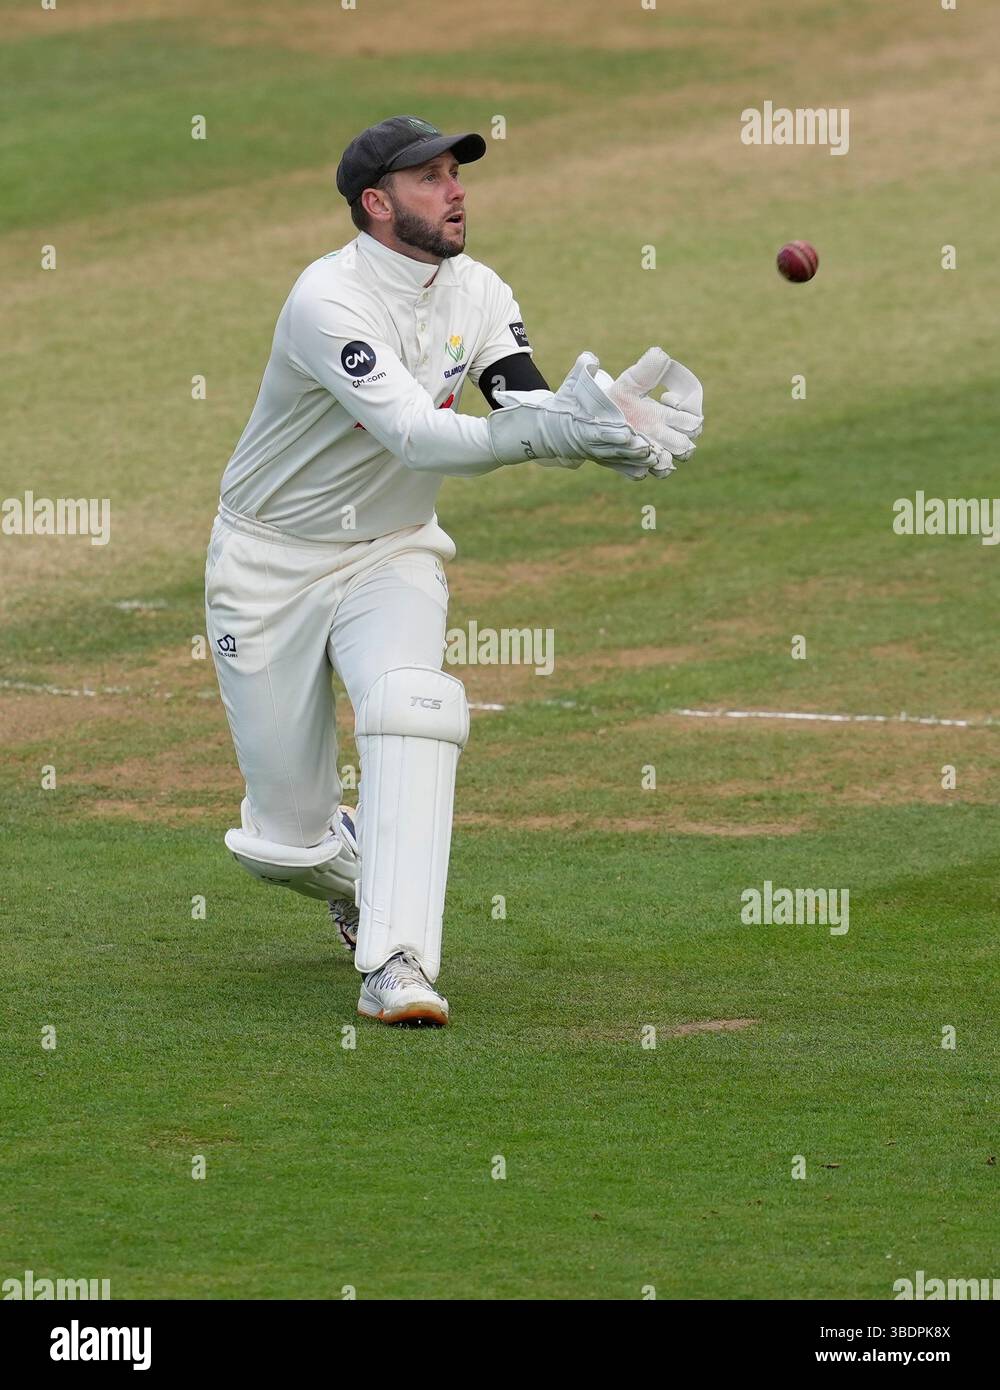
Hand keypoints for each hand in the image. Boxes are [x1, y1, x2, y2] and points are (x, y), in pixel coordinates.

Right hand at [487, 354, 665, 473]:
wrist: (551, 431)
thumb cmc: (564, 406)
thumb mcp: (570, 387)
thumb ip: (580, 371)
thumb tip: (589, 358)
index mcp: (583, 426)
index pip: (598, 431)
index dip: (612, 433)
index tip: (627, 432)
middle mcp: (592, 443)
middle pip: (614, 449)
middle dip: (630, 450)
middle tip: (649, 448)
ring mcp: (599, 454)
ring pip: (621, 459)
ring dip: (638, 460)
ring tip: (657, 459)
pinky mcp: (606, 459)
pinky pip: (622, 466)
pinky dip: (636, 468)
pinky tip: (653, 469)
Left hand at [598, 347, 703, 478]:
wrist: (586, 419)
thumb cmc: (614, 399)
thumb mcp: (629, 382)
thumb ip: (646, 370)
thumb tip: (661, 354)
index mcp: (665, 416)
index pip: (694, 420)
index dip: (688, 413)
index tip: (665, 399)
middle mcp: (661, 437)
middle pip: (687, 446)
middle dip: (679, 440)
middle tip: (659, 429)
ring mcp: (648, 454)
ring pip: (670, 464)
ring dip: (664, 458)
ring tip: (650, 447)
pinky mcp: (632, 466)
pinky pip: (643, 473)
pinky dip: (643, 468)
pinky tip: (634, 456)